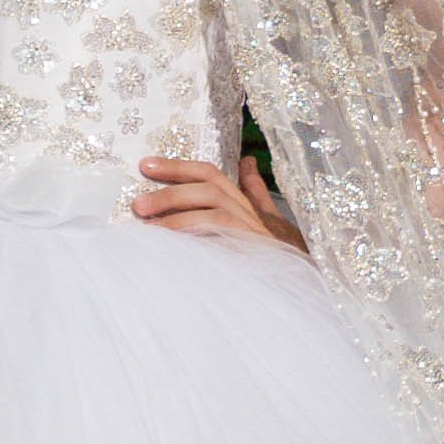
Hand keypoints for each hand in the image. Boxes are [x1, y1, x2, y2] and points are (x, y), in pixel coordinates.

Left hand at [132, 151, 301, 252]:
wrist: (304, 282)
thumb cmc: (280, 250)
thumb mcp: (266, 218)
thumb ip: (253, 191)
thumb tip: (247, 161)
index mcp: (245, 202)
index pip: (210, 174)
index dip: (178, 166)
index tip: (145, 164)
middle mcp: (250, 213)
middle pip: (209, 188)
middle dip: (171, 191)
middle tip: (138, 203)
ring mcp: (253, 232)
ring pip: (214, 211)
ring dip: (178, 216)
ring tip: (147, 227)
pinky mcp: (253, 253)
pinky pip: (221, 240)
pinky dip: (196, 239)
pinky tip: (171, 248)